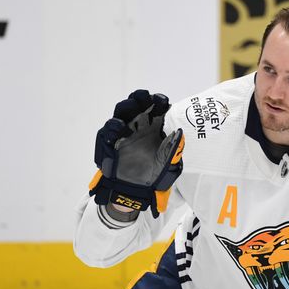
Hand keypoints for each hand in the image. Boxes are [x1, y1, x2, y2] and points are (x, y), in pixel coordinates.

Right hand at [89, 89, 183, 217]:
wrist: (137, 190)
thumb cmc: (155, 174)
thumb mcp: (169, 162)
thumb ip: (174, 147)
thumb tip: (180, 132)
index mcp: (155, 129)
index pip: (157, 110)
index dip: (159, 103)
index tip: (164, 102)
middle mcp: (140, 127)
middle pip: (138, 105)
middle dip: (142, 98)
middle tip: (147, 98)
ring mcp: (125, 132)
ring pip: (123, 112)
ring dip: (128, 106)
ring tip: (134, 106)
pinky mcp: (111, 142)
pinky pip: (109, 130)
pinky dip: (114, 126)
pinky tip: (120, 126)